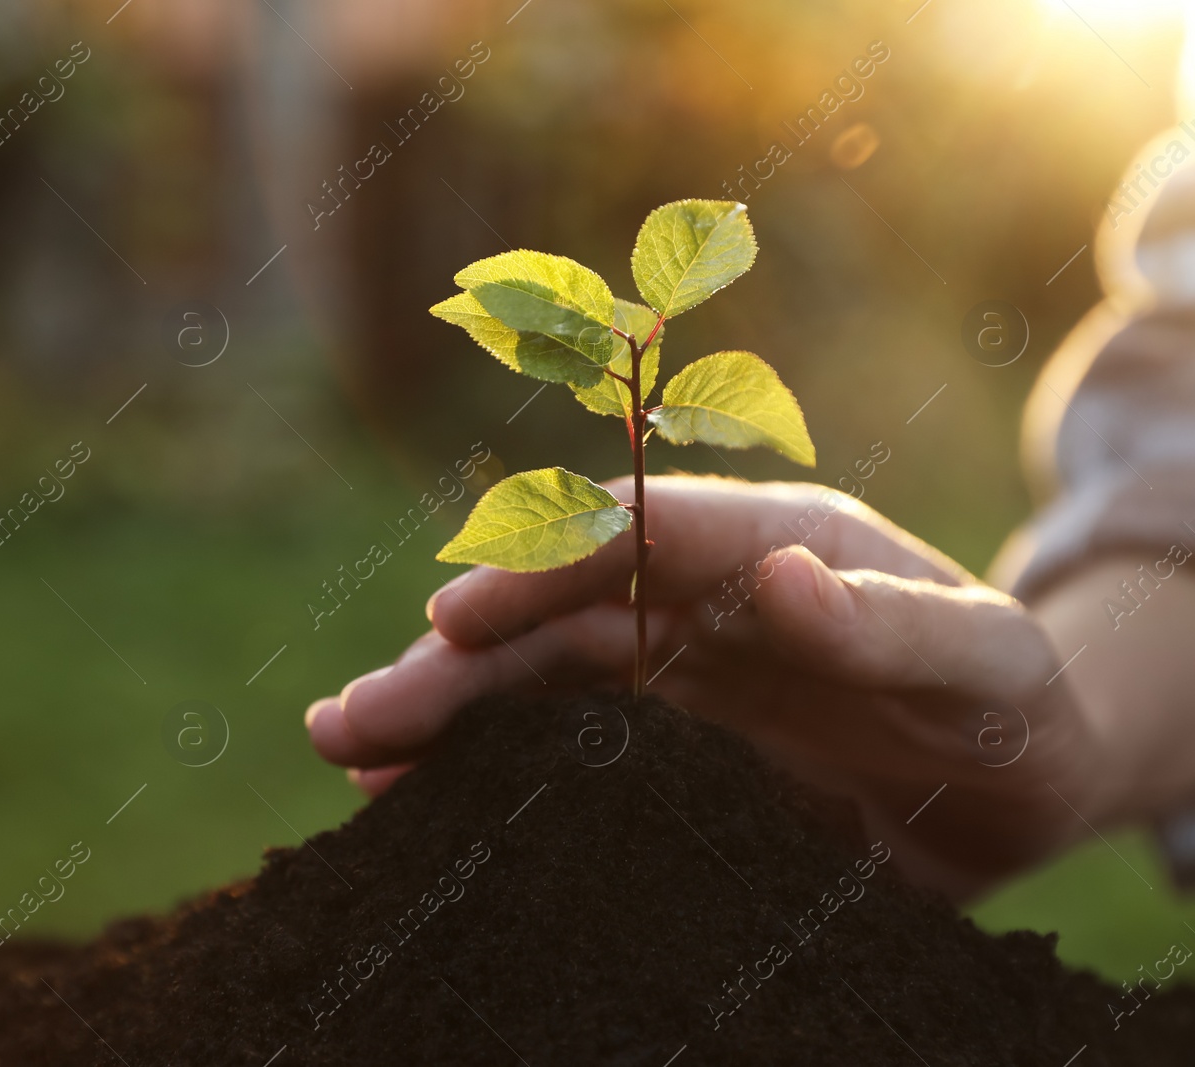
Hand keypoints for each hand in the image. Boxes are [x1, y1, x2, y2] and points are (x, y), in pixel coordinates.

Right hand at [305, 475, 1103, 899]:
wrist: (1009, 780)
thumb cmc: (1008, 702)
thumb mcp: (984, 662)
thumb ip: (894, 623)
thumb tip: (778, 577)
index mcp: (774, 540)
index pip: (643, 534)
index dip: (544, 564)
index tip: (458, 614)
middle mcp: (699, 592)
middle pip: (559, 613)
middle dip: (454, 661)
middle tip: (353, 719)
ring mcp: (672, 666)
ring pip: (534, 676)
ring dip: (441, 707)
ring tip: (347, 747)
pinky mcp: (662, 739)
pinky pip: (556, 737)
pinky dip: (482, 759)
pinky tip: (411, 790)